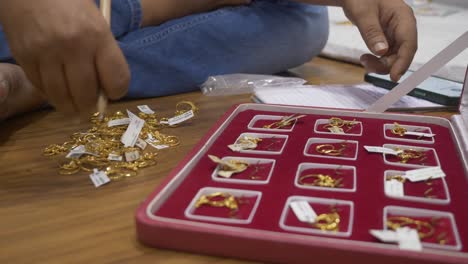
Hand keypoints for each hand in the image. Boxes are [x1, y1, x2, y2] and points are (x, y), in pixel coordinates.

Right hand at [0, 0, 129, 114]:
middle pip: (86, 95)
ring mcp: (45, 52)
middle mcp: (72, 46)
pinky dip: (50, 94)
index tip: (113, 92)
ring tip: (74, 107)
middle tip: (91, 107)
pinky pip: (40, 87)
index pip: (116, 80)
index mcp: (97, 35)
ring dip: (70, 107)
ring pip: (61, 96)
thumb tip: (106, 89)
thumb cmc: (70, 4)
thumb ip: (103, 53)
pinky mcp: (23, 56)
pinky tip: (56, 91)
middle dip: (91, 106)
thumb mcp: (96, 22)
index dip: (117, 92)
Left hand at [342, 0, 416, 80]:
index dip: (403, 62)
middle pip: (402, 54)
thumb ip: (372, 32)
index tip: (394, 77)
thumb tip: (381, 52)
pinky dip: (377, 61)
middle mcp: (403, 27)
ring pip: (394, 58)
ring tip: (363, 60)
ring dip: (380, 64)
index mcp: (403, 17)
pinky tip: (366, 58)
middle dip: (386, 65)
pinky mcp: (388, 40)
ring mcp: (396, 34)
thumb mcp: (363, 14)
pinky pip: (386, 56)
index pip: (409, 44)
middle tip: (366, 64)